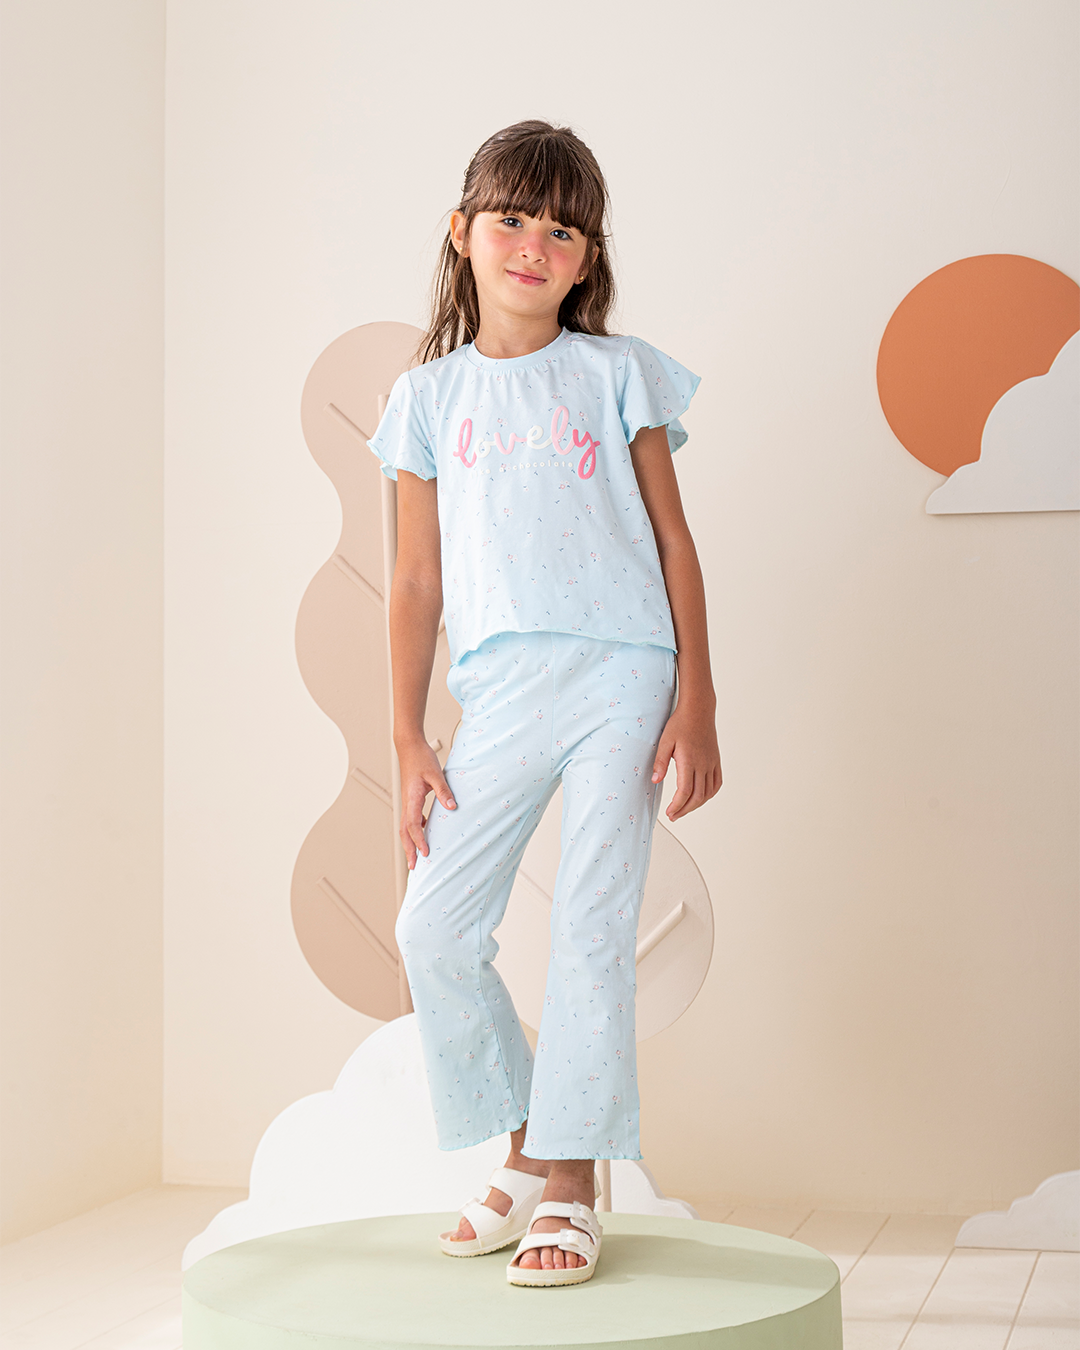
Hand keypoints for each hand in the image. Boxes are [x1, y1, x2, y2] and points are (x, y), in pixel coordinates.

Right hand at [396, 734, 456, 868]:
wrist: (409, 746)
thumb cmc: (421, 758)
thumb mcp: (435, 774)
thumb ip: (444, 791)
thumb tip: (452, 807)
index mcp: (411, 798)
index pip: (413, 825)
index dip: (419, 840)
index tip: (425, 853)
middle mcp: (407, 803)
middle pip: (405, 832)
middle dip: (409, 850)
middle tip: (414, 867)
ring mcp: (407, 801)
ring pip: (405, 827)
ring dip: (410, 843)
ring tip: (416, 856)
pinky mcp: (410, 798)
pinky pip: (410, 819)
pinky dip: (415, 830)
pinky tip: (424, 832)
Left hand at [651, 705, 721, 820]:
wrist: (698, 710)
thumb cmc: (680, 724)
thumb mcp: (665, 741)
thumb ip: (660, 762)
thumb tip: (655, 781)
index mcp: (689, 761)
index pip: (685, 791)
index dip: (677, 806)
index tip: (669, 813)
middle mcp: (703, 764)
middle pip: (698, 796)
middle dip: (685, 809)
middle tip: (673, 816)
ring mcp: (712, 763)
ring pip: (708, 792)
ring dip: (697, 804)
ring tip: (684, 809)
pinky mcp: (716, 761)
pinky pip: (716, 783)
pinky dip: (709, 794)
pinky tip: (701, 797)